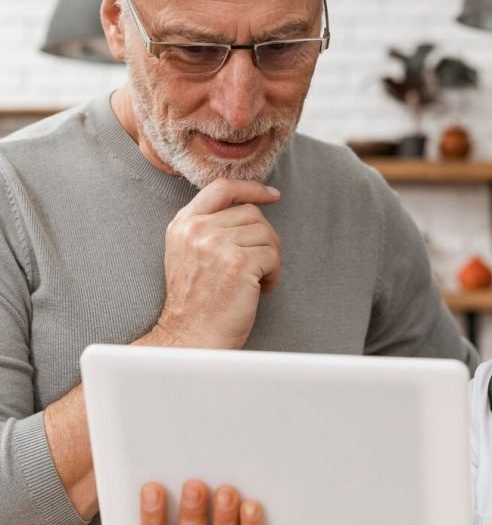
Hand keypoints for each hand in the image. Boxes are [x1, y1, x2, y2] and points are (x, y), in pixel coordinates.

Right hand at [152, 178, 281, 349]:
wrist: (190, 337)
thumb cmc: (196, 302)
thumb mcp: (188, 253)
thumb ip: (209, 227)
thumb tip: (250, 208)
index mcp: (184, 224)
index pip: (222, 188)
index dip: (251, 188)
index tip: (272, 196)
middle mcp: (197, 229)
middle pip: (251, 214)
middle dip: (264, 238)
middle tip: (260, 265)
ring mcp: (217, 245)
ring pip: (266, 234)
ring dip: (270, 259)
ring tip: (257, 280)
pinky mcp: (238, 263)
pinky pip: (273, 256)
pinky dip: (274, 274)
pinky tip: (260, 289)